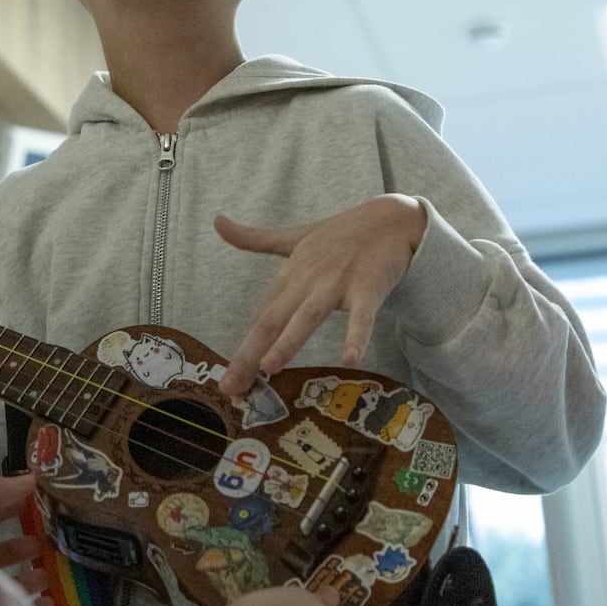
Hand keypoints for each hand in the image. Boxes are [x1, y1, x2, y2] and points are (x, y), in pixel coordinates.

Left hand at [214, 195, 426, 396]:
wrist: (390, 218)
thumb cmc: (341, 233)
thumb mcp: (294, 237)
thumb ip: (255, 238)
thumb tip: (216, 221)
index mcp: (289, 274)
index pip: (259, 317)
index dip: (241, 349)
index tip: (226, 381)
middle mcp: (307, 280)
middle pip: (272, 321)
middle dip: (250, 355)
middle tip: (231, 387)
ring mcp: (337, 283)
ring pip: (308, 316)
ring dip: (289, 341)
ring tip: (270, 367)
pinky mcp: (368, 287)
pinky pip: (362, 317)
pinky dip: (357, 336)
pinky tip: (350, 360)